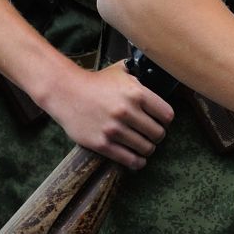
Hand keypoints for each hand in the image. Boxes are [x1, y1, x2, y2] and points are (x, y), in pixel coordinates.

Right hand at [40, 60, 173, 168]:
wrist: (66, 92)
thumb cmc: (96, 82)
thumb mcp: (121, 72)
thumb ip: (141, 75)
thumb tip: (159, 77)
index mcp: (137, 93)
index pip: (167, 115)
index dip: (166, 120)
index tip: (162, 122)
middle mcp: (127, 112)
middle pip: (158, 134)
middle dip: (157, 136)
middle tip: (152, 136)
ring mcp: (114, 129)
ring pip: (146, 148)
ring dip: (147, 149)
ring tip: (144, 146)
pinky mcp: (102, 144)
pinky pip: (128, 159)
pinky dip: (137, 162)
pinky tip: (138, 160)